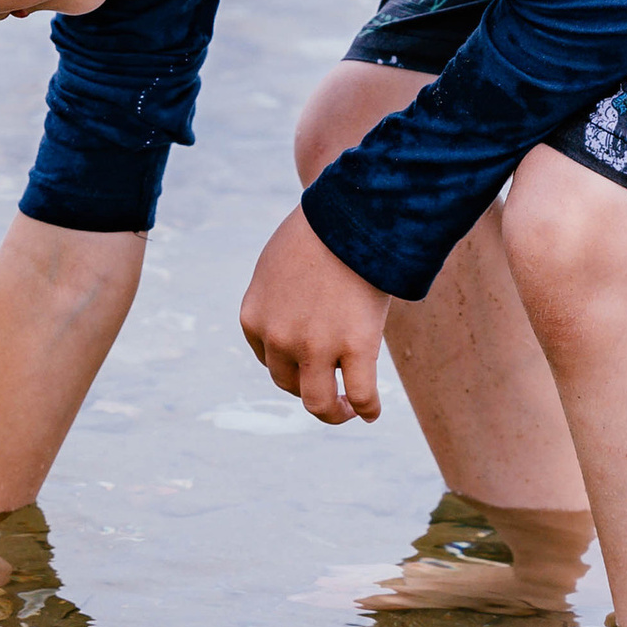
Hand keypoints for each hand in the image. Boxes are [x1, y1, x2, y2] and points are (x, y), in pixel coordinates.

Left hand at [239, 209, 388, 424]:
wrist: (351, 213)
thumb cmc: (319, 233)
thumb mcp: (275, 267)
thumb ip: (274, 299)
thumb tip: (291, 319)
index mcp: (254, 318)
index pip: (268, 358)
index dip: (291, 364)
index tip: (310, 363)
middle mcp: (279, 338)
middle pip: (288, 383)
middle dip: (309, 389)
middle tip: (331, 393)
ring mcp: (316, 346)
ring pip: (319, 402)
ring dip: (333, 412)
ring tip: (347, 409)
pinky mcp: (356, 347)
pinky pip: (361, 395)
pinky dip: (366, 410)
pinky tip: (372, 412)